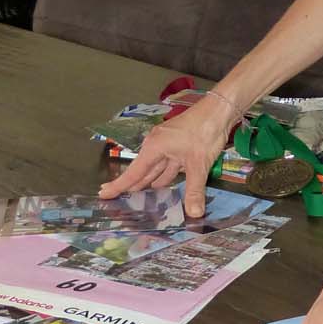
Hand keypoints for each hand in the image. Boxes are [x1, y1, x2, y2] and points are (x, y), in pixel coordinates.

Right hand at [98, 96, 233, 214]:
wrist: (219, 110)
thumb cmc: (204, 132)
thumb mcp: (198, 164)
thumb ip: (194, 190)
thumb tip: (194, 214)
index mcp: (154, 148)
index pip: (134, 172)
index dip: (119, 185)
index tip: (103, 193)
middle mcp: (157, 145)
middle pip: (142, 170)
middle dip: (131, 185)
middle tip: (117, 199)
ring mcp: (168, 144)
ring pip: (155, 168)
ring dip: (148, 182)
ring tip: (138, 197)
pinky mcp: (179, 144)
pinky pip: (167, 164)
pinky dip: (164, 175)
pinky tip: (162, 185)